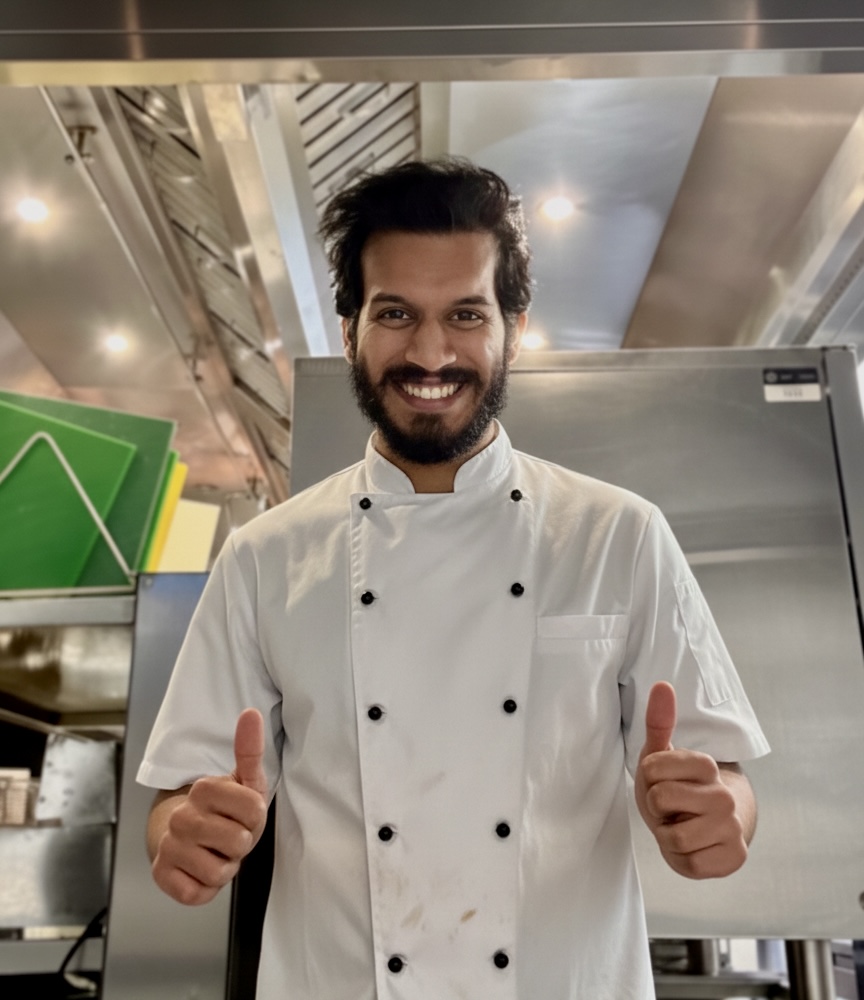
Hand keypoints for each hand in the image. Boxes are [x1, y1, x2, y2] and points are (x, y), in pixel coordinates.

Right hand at [151, 709, 268, 904]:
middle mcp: (182, 816)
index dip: (255, 819)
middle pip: (238, 842)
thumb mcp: (244, 781)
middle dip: (240, 845)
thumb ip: (250, 749)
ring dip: (224, 868)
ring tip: (215, 853)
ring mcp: (169, 846)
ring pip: (219, 872)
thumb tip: (251, 713)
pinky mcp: (161, 875)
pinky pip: (197, 893)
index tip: (243, 815)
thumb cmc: (224, 811)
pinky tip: (199, 870)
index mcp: (204, 788)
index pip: (255, 810)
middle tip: (228, 837)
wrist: (187, 838)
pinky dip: (205, 888)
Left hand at [635, 682, 746, 878]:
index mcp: (706, 766)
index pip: (652, 769)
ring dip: (668, 836)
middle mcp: (723, 796)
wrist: (716, 827)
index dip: (648, 780)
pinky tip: (694, 848)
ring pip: (673, 836)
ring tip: (681, 826)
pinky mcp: (734, 859)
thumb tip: (662, 684)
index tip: (661, 782)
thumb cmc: (681, 789)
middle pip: (661, 799)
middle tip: (671, 808)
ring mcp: (731, 828)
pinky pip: (689, 864)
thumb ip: (659, 721)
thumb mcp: (661, 756)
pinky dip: (683, 860)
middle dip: (657, 808)